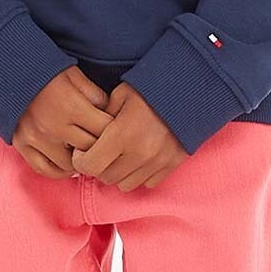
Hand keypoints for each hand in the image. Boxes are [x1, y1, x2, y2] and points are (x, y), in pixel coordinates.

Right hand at [12, 66, 114, 177]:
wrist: (9, 70)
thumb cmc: (46, 71)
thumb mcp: (74, 74)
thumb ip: (95, 94)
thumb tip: (110, 114)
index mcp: (70, 106)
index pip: (104, 130)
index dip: (114, 130)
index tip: (116, 128)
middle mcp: (54, 127)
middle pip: (89, 150)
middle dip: (101, 147)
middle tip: (105, 144)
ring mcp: (36, 139)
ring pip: (69, 165)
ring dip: (81, 161)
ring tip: (87, 154)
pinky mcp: (22, 145)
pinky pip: (45, 170)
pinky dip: (59, 171)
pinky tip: (68, 164)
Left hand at [70, 82, 187, 191]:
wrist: (189, 87)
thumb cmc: (150, 87)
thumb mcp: (121, 94)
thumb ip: (102, 117)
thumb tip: (89, 137)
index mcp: (123, 133)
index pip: (91, 165)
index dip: (81, 160)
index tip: (82, 152)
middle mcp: (140, 153)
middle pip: (107, 177)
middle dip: (99, 166)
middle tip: (101, 151)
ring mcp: (158, 162)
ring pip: (126, 184)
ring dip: (119, 172)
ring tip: (121, 154)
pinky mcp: (171, 165)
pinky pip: (147, 183)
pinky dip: (139, 174)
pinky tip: (139, 156)